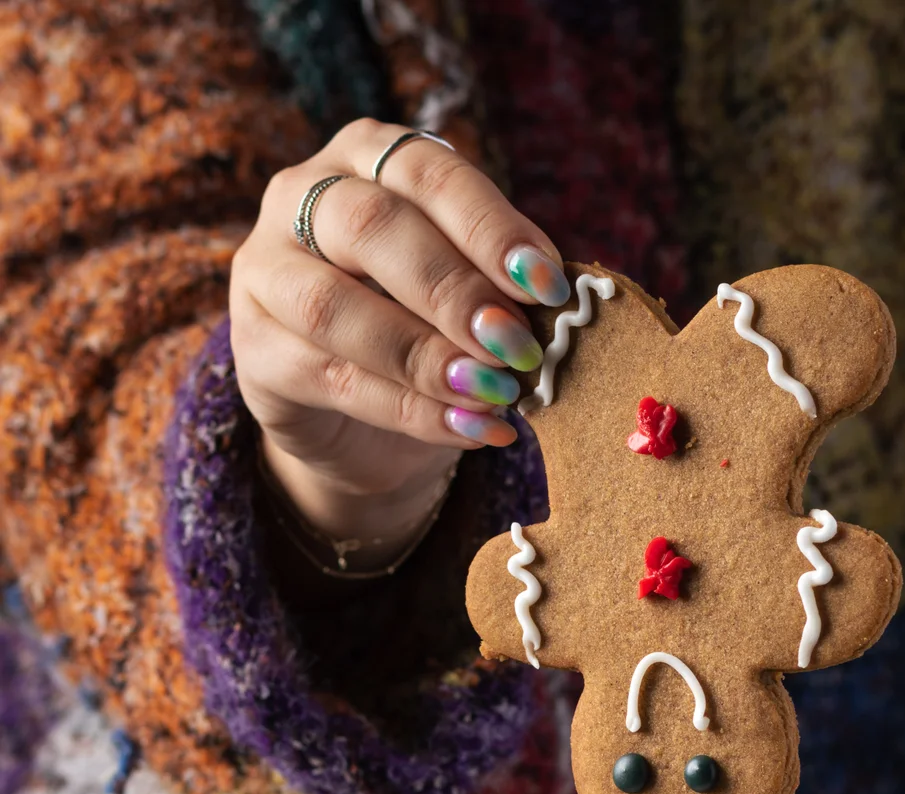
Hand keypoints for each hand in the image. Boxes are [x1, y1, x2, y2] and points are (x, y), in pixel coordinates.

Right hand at [229, 120, 569, 562]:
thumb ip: (499, 284)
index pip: (427, 171)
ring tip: (496, 395)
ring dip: (426, 356)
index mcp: (367, 157)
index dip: (489, 227)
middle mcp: (301, 197)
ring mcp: (264, 272)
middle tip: (517, 347)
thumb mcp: (468, 292)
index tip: (546, 284)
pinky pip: (333, 380)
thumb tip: (555, 304)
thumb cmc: (426, 328)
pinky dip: (411, 411)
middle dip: (454, 292)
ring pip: (335, 308)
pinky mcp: (255, 352)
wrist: (361, 420)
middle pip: (372, 229)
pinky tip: (471, 430)